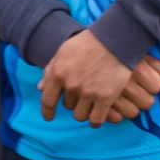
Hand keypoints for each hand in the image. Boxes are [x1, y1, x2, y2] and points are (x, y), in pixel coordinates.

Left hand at [40, 30, 159, 125]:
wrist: (119, 37)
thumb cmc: (91, 41)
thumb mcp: (65, 50)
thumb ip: (51, 69)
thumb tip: (41, 87)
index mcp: (58, 74)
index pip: (47, 100)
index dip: (48, 111)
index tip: (50, 117)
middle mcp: (71, 86)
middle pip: (68, 105)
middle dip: (74, 101)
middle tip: (85, 93)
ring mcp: (88, 92)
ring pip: (80, 114)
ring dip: (85, 110)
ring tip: (93, 104)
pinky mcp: (106, 97)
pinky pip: (96, 119)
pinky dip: (96, 121)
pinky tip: (99, 116)